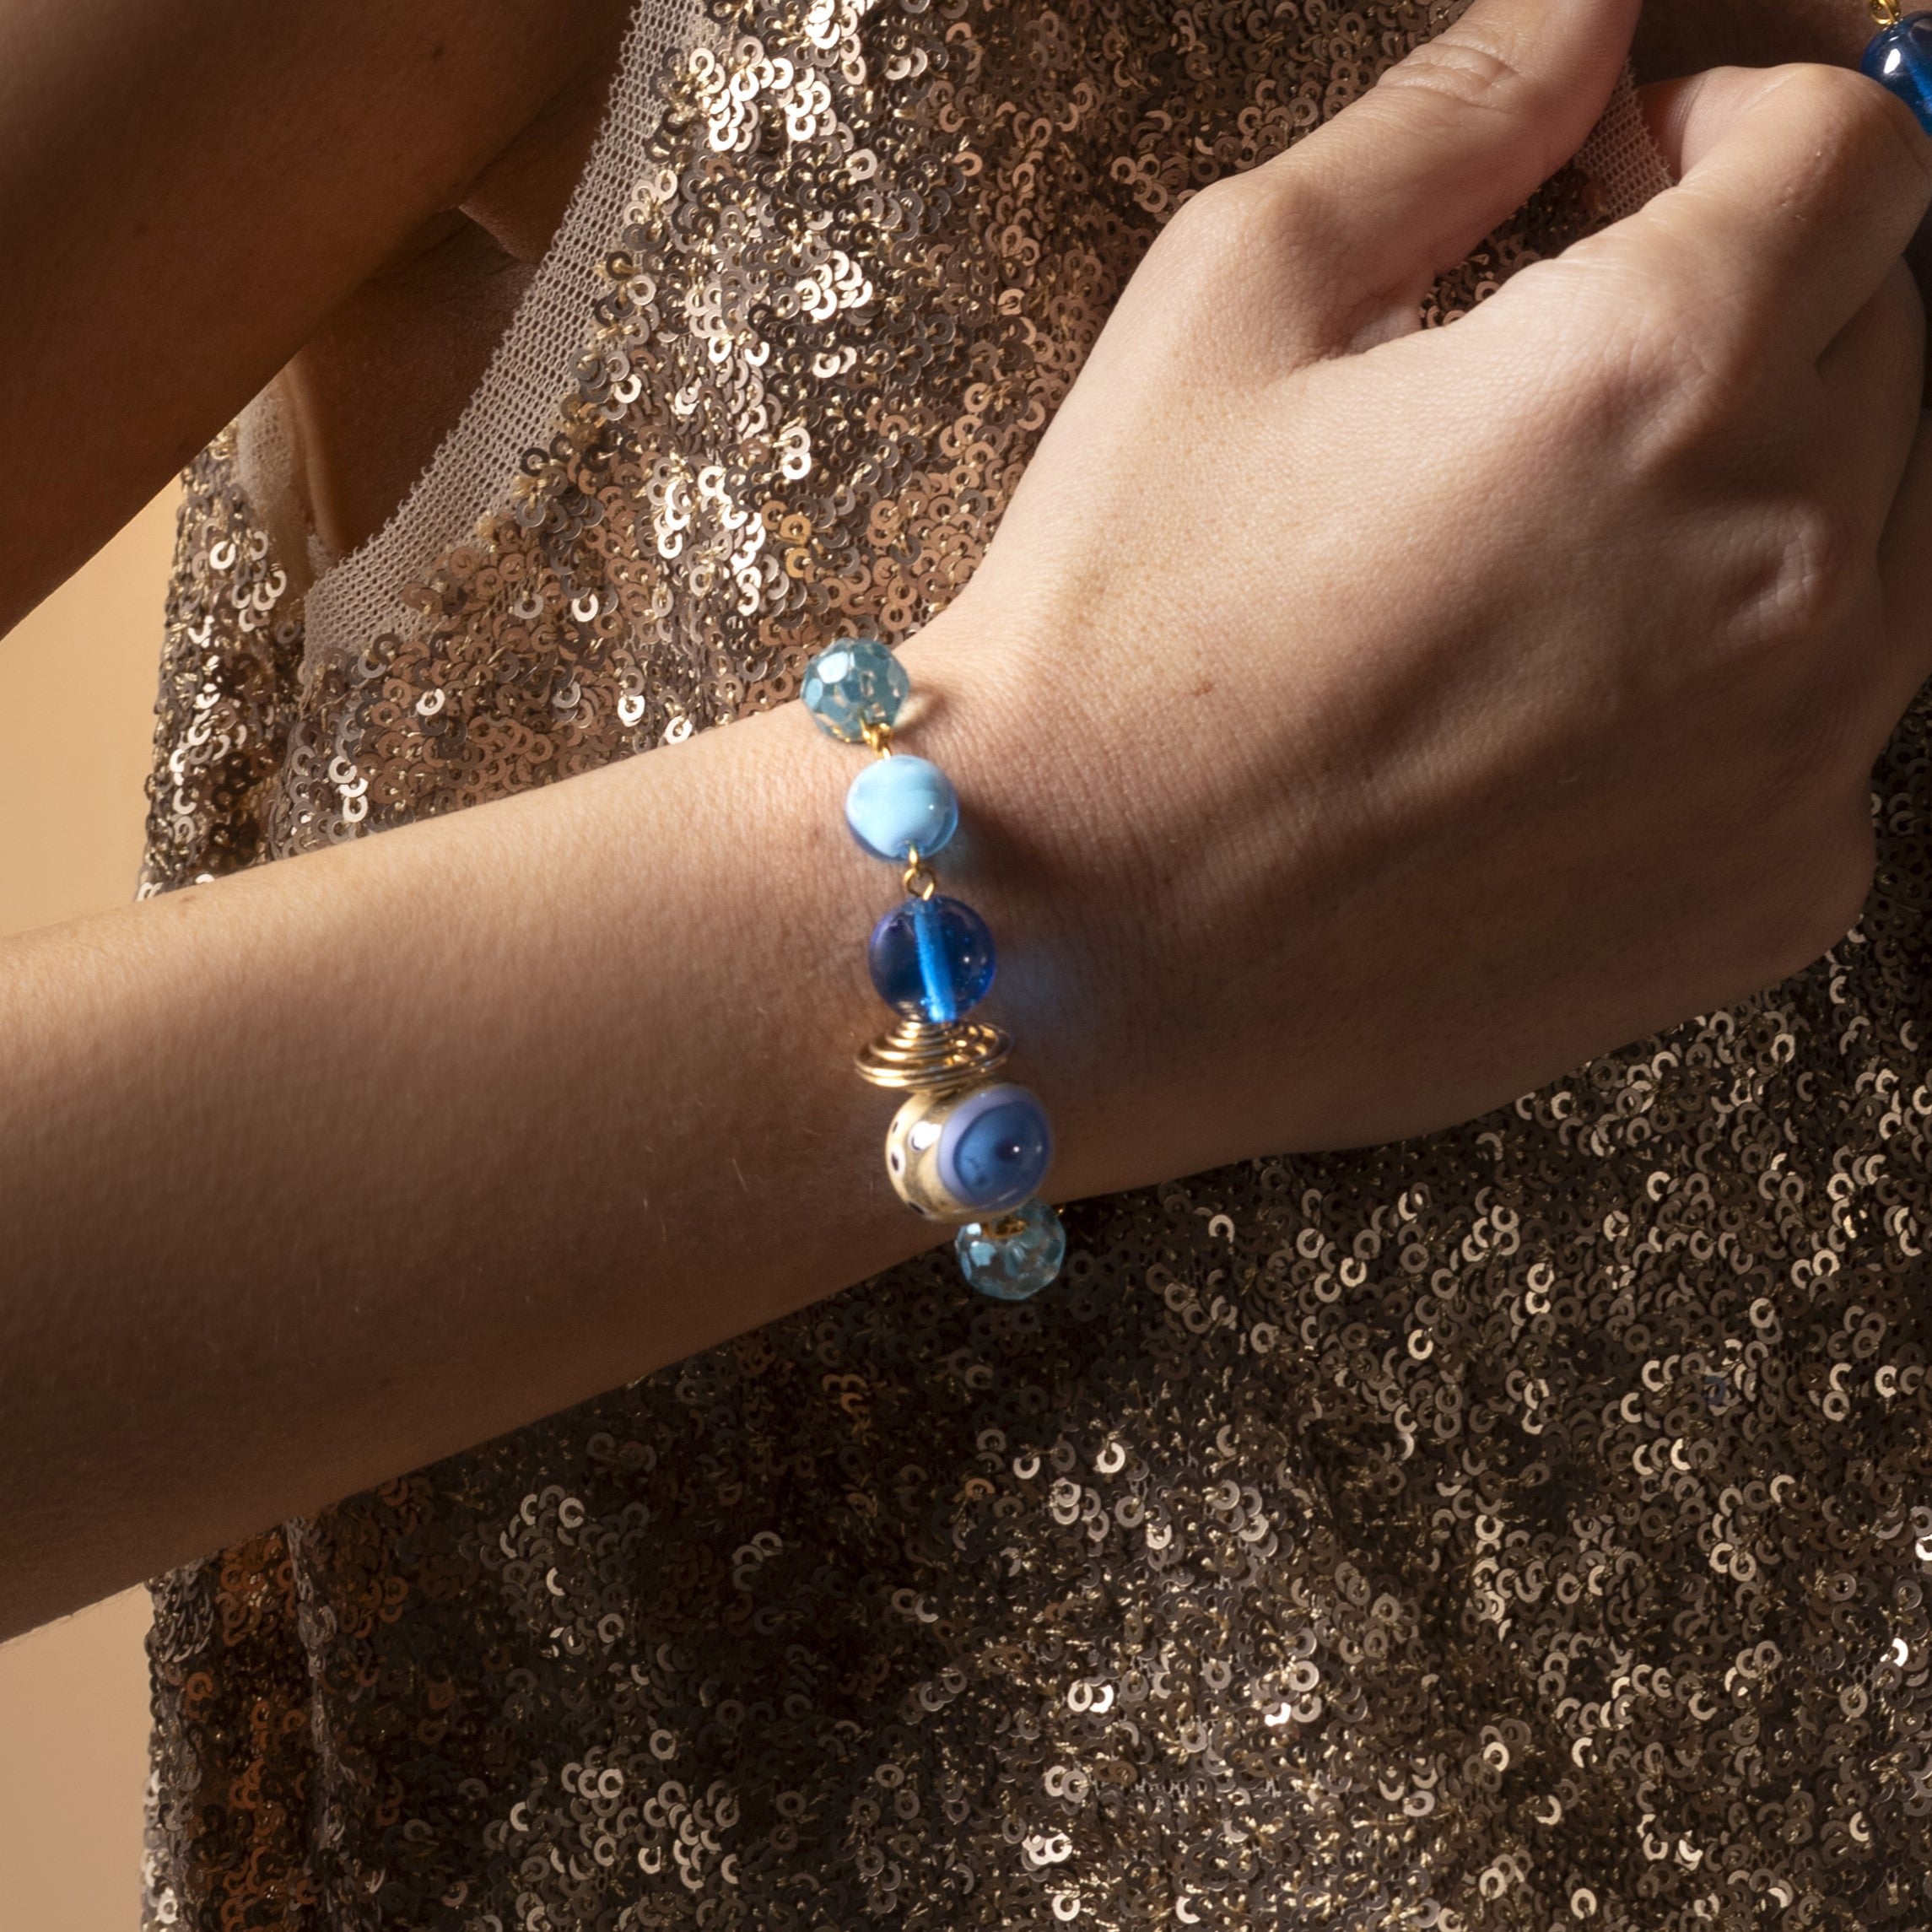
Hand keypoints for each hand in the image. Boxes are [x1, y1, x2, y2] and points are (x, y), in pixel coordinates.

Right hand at [903, 0, 1931, 1187]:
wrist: (1067, 937)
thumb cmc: (1115, 631)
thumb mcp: (1231, 302)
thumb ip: (1448, 120)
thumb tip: (1579, 16)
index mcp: (1662, 374)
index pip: (1859, 148)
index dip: (1744, 117)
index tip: (1635, 168)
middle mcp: (1790, 567)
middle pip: (1887, 336)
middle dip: (1756, 296)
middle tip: (1567, 349)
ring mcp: (1802, 760)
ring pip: (1890, 536)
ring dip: (1765, 485)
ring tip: (1558, 539)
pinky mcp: (1768, 904)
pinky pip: (1838, 731)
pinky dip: (1750, 680)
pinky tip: (1571, 704)